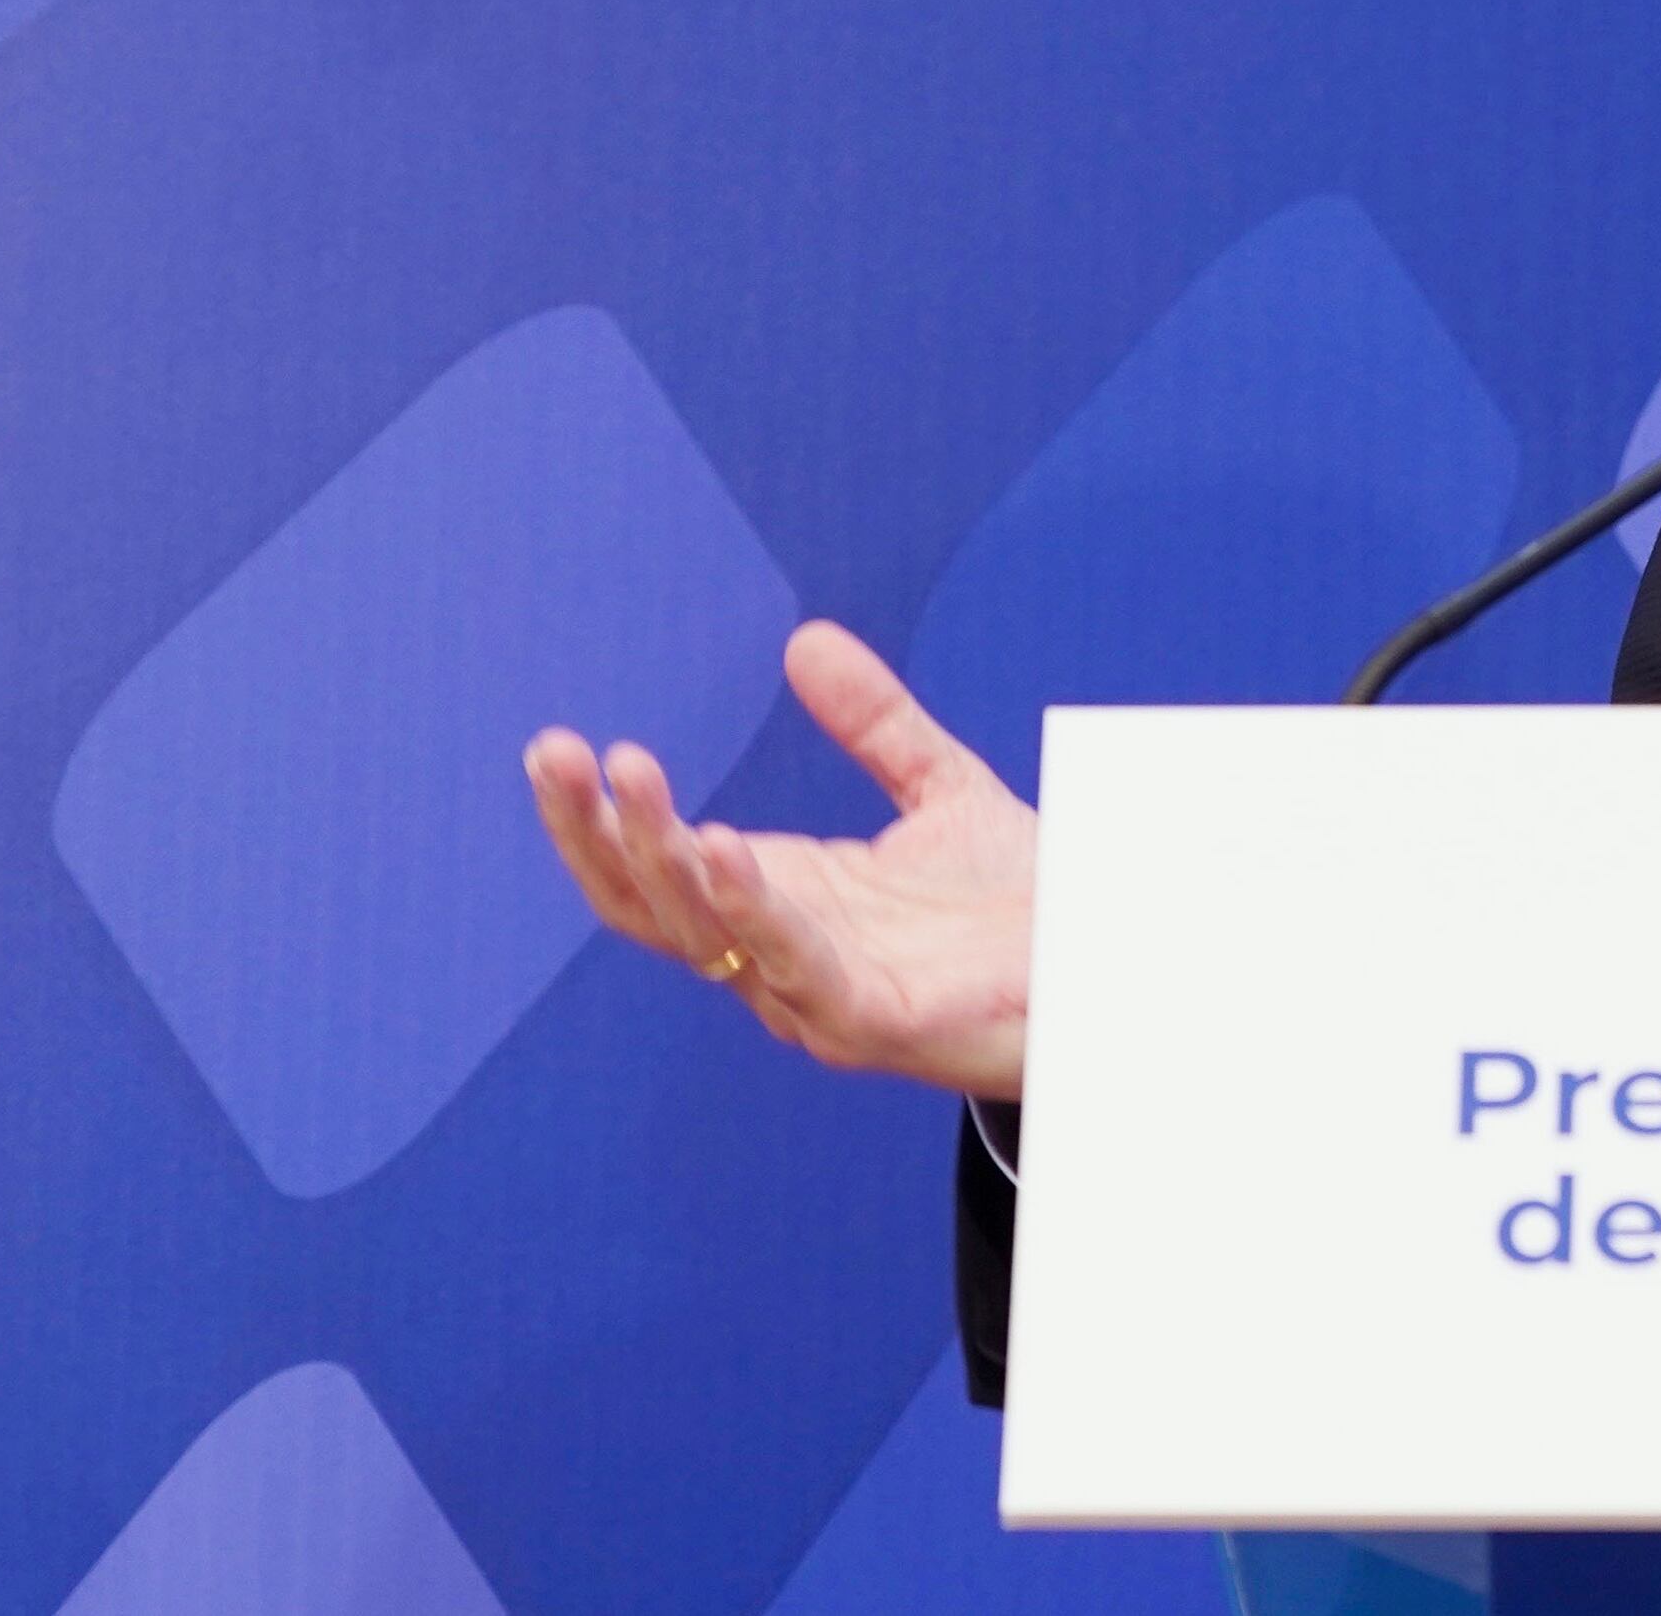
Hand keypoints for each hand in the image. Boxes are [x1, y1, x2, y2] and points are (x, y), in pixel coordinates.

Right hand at [525, 621, 1035, 1099]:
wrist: (1106, 964)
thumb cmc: (1020, 901)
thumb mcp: (940, 789)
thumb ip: (875, 723)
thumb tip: (804, 639)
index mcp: (783, 902)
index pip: (655, 867)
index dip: (599, 815)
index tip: (558, 747)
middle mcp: (779, 953)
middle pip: (649, 902)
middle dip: (593, 829)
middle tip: (555, 752)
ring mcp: (816, 996)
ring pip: (703, 933)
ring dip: (657, 854)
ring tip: (627, 775)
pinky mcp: (868, 1021)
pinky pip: (791, 966)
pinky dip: (750, 908)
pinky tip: (721, 847)